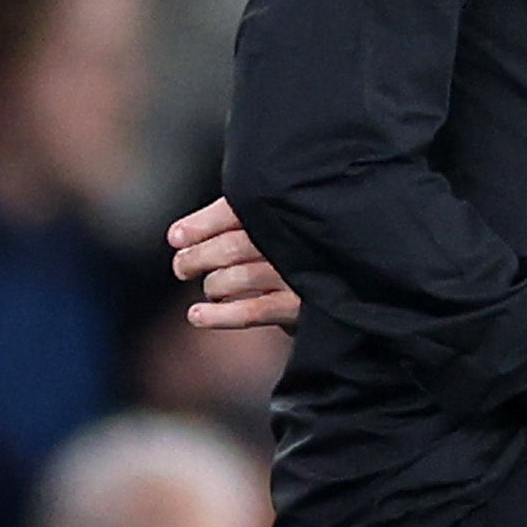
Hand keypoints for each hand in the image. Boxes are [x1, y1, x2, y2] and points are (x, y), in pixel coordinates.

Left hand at [169, 198, 300, 329]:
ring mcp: (296, 274)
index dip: (199, 225)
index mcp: (286, 210)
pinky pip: (250, 312)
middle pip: (230, 247)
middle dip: (196, 258)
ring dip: (211, 285)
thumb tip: (180, 234)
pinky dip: (218, 315)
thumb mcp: (282, 216)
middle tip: (182, 266)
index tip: (177, 237)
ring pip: (237, 279)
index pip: (233, 212)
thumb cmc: (306, 243)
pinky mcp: (298, 306)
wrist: (350, 274)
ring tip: (209, 288)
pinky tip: (197, 315)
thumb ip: (242, 216)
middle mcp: (291, 240)